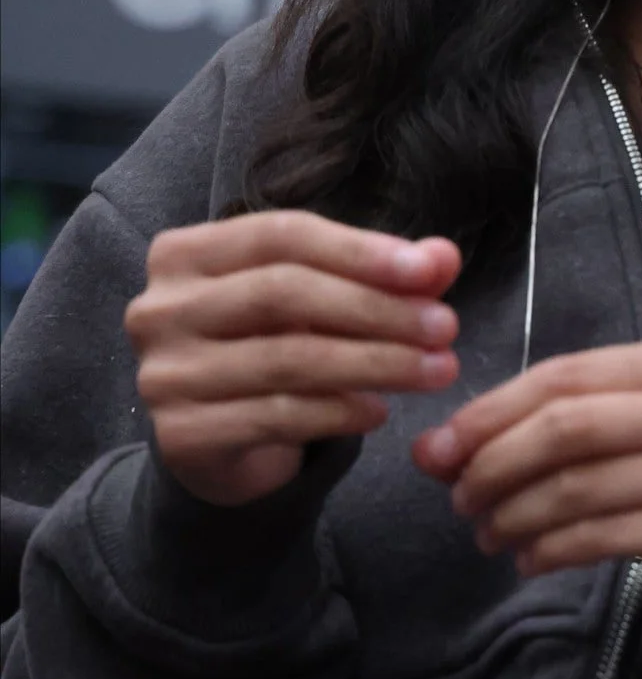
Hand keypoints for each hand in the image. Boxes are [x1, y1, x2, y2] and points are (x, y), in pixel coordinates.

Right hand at [127, 212, 462, 506]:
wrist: (216, 443)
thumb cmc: (269, 348)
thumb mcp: (321, 303)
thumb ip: (379, 275)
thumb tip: (443, 257)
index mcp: (185, 254)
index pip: (281, 235)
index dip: (359, 250)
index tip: (429, 272)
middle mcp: (159, 308)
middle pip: (282, 292)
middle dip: (376, 309)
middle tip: (445, 327)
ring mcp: (164, 373)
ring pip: (286, 359)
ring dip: (376, 363)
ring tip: (437, 370)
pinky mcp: (181, 435)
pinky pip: (276, 416)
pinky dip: (340, 413)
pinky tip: (382, 411)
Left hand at [413, 336, 641, 635]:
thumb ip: (562, 425)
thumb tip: (443, 447)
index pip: (567, 375)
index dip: (492, 411)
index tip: (441, 449)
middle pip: (568, 427)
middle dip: (495, 465)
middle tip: (460, 500)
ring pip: (579, 486)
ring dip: (516, 515)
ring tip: (490, 535)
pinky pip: (604, 535)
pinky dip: (552, 550)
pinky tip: (531, 560)